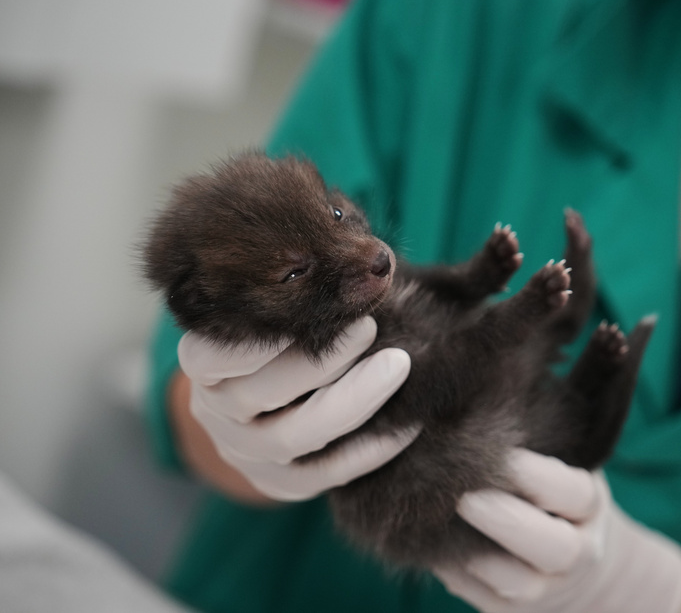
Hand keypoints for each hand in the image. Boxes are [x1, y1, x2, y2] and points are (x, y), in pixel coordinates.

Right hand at [177, 316, 415, 500]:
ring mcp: (245, 453)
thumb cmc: (286, 334)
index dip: (254, 340)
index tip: (308, 307)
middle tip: (369, 327)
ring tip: (397, 366)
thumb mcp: (279, 310)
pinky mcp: (280, 484)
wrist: (274, 401)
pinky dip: (370, 450)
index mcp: (204, 363)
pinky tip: (409, 424)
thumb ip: (302, 294)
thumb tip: (361, 264)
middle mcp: (215, 412)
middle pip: (259, 393)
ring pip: (293, 436)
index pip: (207, 355)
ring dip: (353, 401)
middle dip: (321, 361)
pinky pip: (325, 474)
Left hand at [434, 449, 680, 612]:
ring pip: (513, 583)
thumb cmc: (556, 493)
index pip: (570, 492)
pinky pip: (478, 597)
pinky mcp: (510, 612)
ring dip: (469, 553)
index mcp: (590, 505)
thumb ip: (537, 436)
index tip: (495, 449)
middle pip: (552, 545)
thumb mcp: (564, 460)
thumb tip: (489, 387)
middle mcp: (576, 552)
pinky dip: (450, 573)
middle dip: (503, 520)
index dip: (531, 474)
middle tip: (460, 495)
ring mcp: (546, 589)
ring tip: (430, 520)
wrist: (580, 565)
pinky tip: (421, 542)